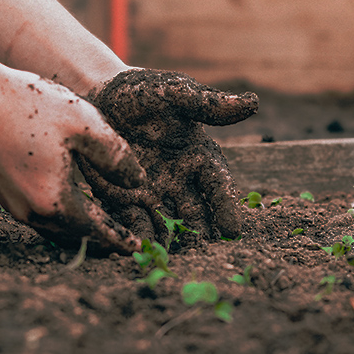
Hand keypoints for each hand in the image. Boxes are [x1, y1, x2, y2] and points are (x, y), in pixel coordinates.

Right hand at [0, 68, 144, 253]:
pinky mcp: (4, 194)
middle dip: (102, 241)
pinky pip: (41, 217)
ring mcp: (14, 205)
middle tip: (125, 243)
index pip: (97, 231)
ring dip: (81, 232)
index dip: (120, 239)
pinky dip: (62, 219)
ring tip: (103, 229)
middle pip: (76, 237)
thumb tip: (138, 183)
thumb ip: (116, 157)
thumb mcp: (85, 124)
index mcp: (56, 201)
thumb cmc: (29, 105)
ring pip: (56, 230)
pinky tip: (73, 207)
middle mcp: (32, 212)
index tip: (138, 249)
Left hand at [79, 69, 257, 243]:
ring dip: (172, 242)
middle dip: (201, 234)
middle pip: (196, 213)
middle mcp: (180, 180)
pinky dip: (139, 236)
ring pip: (168, 223)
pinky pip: (134, 221)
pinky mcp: (125, 198)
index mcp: (199, 156)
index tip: (233, 230)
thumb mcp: (175, 93)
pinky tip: (140, 251)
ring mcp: (153, 192)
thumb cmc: (143, 92)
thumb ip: (208, 104)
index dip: (226, 207)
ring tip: (174, 260)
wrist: (100, 96)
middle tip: (205, 256)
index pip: (218, 185)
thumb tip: (252, 103)